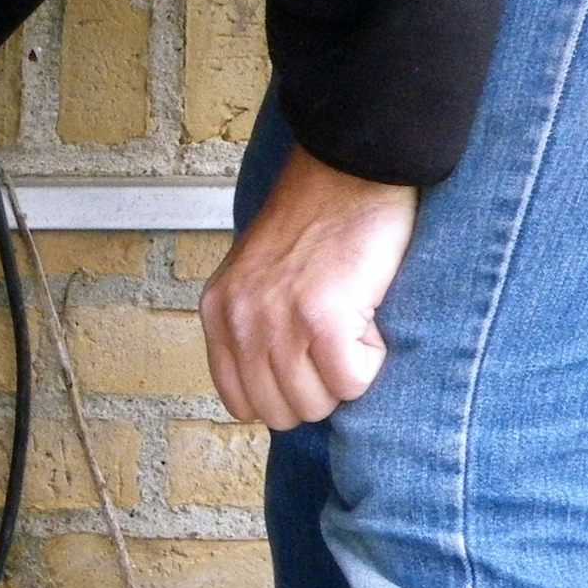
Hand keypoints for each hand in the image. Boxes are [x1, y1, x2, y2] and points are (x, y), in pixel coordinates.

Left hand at [198, 147, 416, 428]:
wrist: (347, 175)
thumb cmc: (314, 225)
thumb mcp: (256, 278)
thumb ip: (252, 328)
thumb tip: (276, 391)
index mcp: (216, 313)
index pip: (240, 401)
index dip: (284, 395)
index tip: (308, 365)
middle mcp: (238, 321)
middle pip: (281, 412)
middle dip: (319, 390)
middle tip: (337, 344)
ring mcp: (276, 321)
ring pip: (317, 403)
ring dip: (346, 376)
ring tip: (351, 324)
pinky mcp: (322, 320)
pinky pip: (351, 383)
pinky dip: (371, 362)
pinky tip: (368, 319)